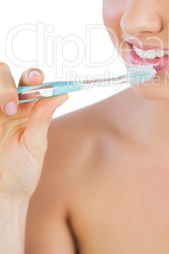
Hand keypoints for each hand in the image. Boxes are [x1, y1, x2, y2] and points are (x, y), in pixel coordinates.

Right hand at [0, 63, 67, 201]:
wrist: (3, 193)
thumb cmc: (23, 171)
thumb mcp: (36, 145)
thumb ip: (43, 118)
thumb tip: (62, 94)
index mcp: (29, 108)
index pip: (31, 82)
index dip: (33, 75)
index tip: (36, 79)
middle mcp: (9, 105)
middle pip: (4, 75)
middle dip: (6, 83)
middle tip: (11, 103)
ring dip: (0, 90)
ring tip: (5, 109)